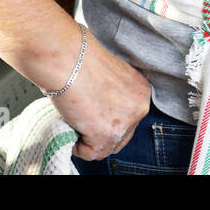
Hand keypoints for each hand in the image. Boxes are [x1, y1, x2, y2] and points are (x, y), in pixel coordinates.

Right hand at [44, 24, 152, 160]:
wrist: (67, 56)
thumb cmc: (80, 60)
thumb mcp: (109, 76)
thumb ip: (113, 94)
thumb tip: (101, 110)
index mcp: (141, 90)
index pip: (129, 118)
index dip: (107, 119)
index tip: (93, 113)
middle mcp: (140, 107)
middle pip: (121, 136)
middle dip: (100, 132)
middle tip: (81, 118)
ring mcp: (125, 122)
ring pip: (106, 147)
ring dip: (88, 138)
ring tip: (75, 118)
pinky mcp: (107, 134)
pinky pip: (90, 153)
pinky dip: (77, 145)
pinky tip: (71, 123)